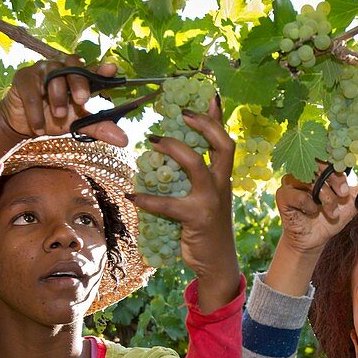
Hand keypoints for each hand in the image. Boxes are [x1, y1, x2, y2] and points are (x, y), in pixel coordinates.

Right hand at [0, 57, 127, 164]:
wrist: (26, 124)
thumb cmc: (56, 118)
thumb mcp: (79, 123)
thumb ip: (100, 128)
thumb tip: (124, 140)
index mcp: (78, 76)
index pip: (92, 70)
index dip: (101, 69)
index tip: (112, 69)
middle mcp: (62, 67)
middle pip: (73, 66)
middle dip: (79, 82)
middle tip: (82, 100)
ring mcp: (43, 70)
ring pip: (53, 76)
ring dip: (57, 98)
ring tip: (59, 116)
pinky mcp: (24, 77)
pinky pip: (32, 92)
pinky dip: (36, 112)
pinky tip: (39, 128)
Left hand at [130, 96, 241, 312]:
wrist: (217, 264)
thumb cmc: (207, 230)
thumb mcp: (207, 200)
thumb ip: (196, 178)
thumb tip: (173, 157)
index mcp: (223, 178)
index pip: (225, 139)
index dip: (217, 116)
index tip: (208, 94)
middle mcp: (222, 185)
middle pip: (222, 144)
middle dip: (203, 124)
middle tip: (180, 113)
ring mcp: (211, 201)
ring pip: (196, 165)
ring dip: (174, 149)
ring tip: (153, 141)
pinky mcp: (196, 219)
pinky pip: (169, 204)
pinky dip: (148, 199)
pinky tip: (131, 195)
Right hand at [274, 166, 357, 257]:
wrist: (318, 238)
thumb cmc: (333, 216)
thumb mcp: (355, 202)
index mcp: (321, 167)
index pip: (329, 154)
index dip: (339, 168)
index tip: (347, 187)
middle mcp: (305, 170)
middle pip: (319, 164)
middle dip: (334, 181)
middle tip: (343, 195)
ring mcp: (292, 182)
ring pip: (309, 180)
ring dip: (324, 197)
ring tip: (331, 211)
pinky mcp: (283, 195)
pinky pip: (296, 195)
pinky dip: (308, 205)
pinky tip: (312, 212)